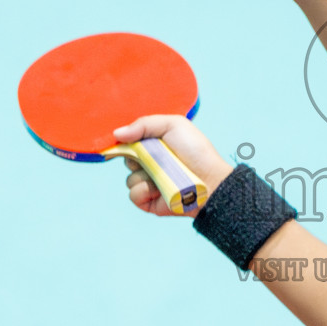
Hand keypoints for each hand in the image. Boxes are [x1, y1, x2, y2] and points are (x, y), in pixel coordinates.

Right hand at [112, 115, 233, 217]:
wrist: (210, 179)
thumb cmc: (195, 151)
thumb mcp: (173, 125)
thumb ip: (144, 124)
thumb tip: (116, 134)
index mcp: (153, 145)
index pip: (128, 142)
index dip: (126, 141)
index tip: (126, 140)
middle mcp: (150, 164)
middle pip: (126, 159)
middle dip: (136, 157)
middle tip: (154, 156)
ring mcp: (149, 183)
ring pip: (129, 179)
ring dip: (144, 176)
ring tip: (164, 174)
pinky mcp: (149, 201)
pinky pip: (133, 195)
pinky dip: (144, 191)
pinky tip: (158, 189)